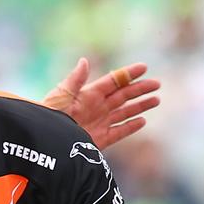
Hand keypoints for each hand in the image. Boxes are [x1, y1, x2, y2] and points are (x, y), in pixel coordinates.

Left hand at [44, 58, 160, 149]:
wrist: (46, 142)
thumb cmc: (49, 117)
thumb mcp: (60, 96)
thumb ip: (75, 80)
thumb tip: (84, 61)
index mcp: (88, 95)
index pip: (113, 81)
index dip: (128, 74)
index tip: (144, 67)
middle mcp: (96, 107)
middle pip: (123, 96)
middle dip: (140, 89)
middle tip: (157, 84)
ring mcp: (99, 123)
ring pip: (125, 112)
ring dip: (140, 106)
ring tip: (156, 100)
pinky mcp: (100, 140)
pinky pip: (119, 132)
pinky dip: (131, 127)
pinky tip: (142, 121)